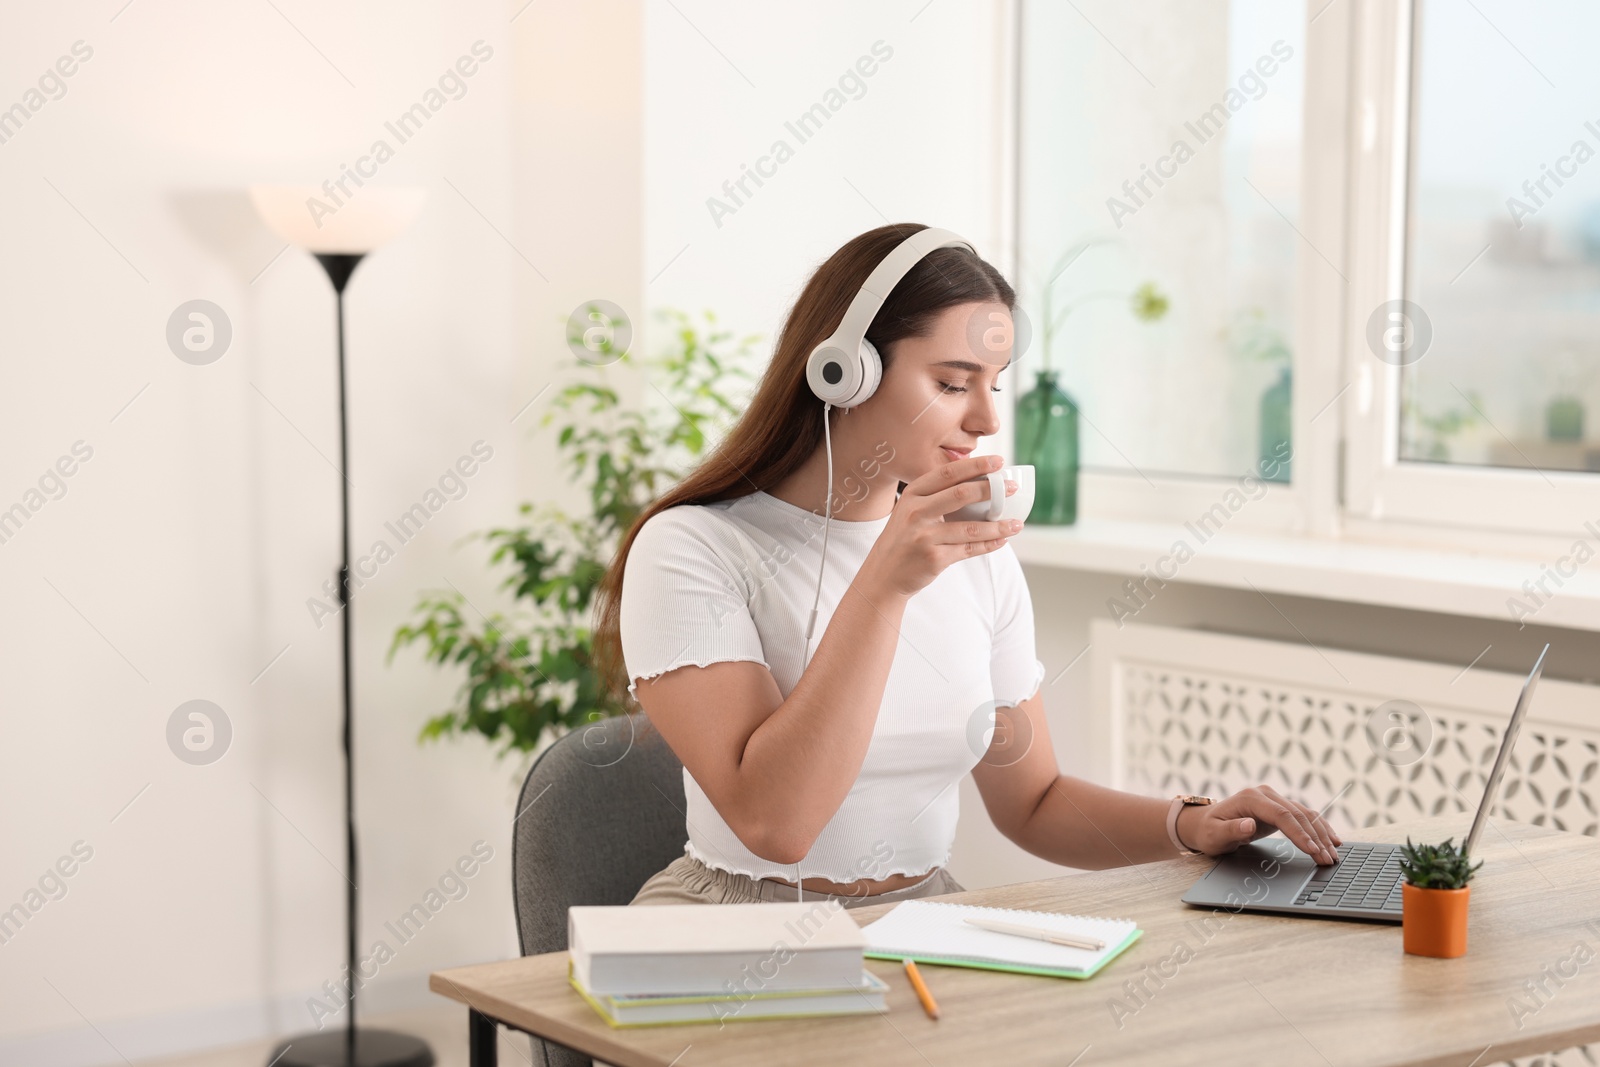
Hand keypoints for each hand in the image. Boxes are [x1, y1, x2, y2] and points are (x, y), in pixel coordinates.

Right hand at [859, 455, 1019, 598]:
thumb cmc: (903, 538)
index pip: (948, 473)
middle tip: (1011, 488)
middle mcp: (916, 513)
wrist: (883, 574)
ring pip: (970, 528)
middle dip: (991, 490)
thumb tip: (978, 482)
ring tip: (1016, 523)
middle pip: (960, 495)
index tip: (998, 461)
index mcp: (912, 495)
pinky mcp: (934, 558)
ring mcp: (924, 537)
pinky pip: (969, 550)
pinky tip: (1002, 540)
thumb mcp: (910, 510)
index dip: (975, 466)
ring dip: (998, 525)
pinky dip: (989, 545)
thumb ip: (935, 496)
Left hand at [1176, 785, 1343, 863]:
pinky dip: (1319, 829)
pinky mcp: (1279, 808)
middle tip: (1328, 860)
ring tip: (1334, 855)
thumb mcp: (1214, 835)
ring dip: (1322, 835)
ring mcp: (1274, 799)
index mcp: (1251, 798)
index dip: (1300, 834)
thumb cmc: (1208, 831)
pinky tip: (1332, 840)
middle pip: (1298, 815)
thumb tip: (1249, 825)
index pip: (1282, 815)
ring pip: (1305, 815)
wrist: (1204, 823)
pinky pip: (1304, 817)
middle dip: (1316, 838)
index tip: (1313, 850)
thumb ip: (1231, 830)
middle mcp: (1265, 795)